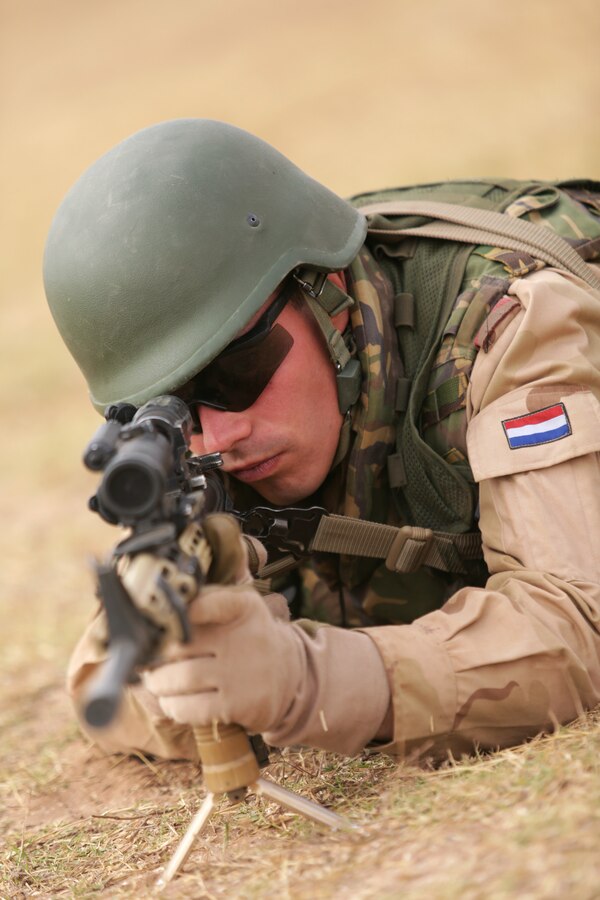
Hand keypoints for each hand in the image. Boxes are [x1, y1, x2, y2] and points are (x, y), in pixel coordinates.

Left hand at [143, 583, 303, 734]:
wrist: (290, 676)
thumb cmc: (249, 639)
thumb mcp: (241, 608)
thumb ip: (207, 600)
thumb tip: (163, 608)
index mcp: (243, 608)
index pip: (211, 602)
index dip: (184, 611)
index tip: (168, 619)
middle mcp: (245, 638)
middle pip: (179, 646)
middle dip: (156, 657)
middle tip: (148, 661)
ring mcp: (240, 673)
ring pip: (180, 678)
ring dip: (159, 683)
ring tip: (157, 683)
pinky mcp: (236, 705)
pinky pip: (190, 708)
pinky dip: (173, 706)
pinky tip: (173, 702)